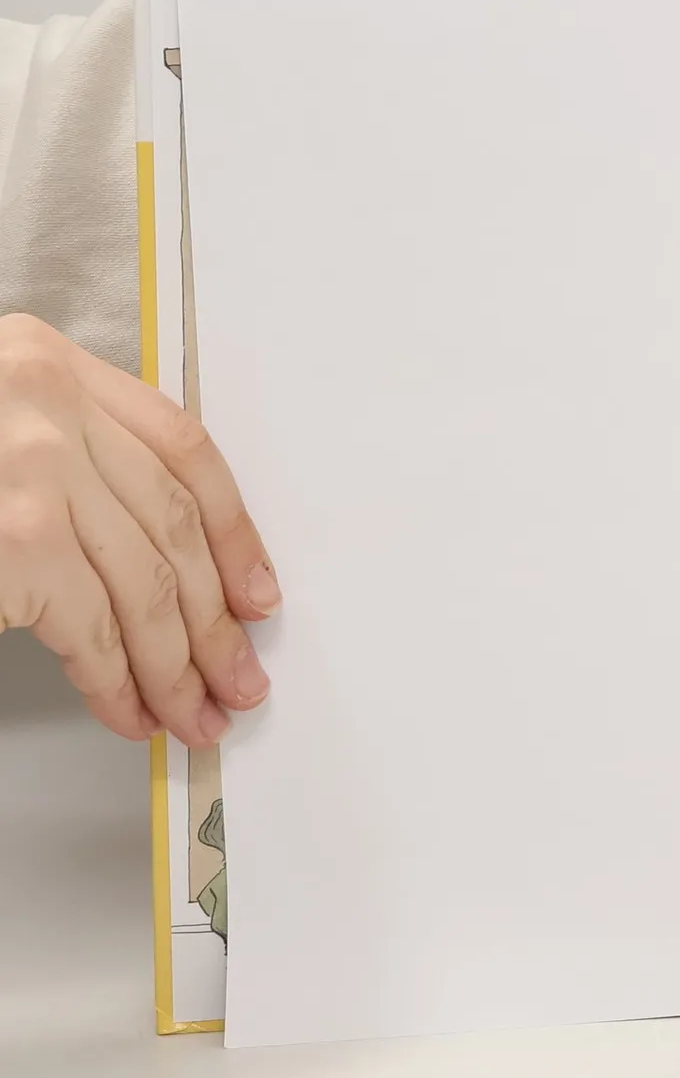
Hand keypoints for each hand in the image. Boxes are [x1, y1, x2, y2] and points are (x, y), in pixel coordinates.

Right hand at [0, 313, 277, 746]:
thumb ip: (57, 454)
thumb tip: (146, 559)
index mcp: (45, 362)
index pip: (183, 447)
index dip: (232, 528)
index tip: (257, 591)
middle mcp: (46, 405)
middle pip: (173, 526)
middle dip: (216, 618)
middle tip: (240, 679)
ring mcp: (28, 472)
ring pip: (145, 584)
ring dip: (180, 664)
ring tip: (197, 715)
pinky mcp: (12, 542)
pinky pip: (89, 626)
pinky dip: (118, 679)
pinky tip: (132, 711)